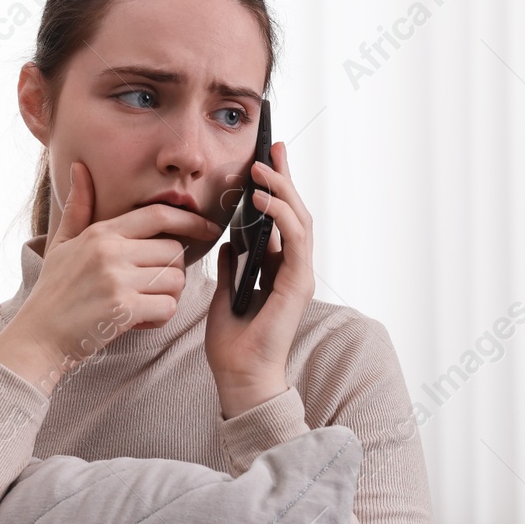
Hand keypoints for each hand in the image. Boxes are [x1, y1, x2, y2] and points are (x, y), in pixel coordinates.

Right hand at [0, 160, 222, 391]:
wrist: (36, 337)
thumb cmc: (52, 292)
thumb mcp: (61, 244)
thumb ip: (78, 208)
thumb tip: (80, 168)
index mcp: (101, 232)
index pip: (159, 214)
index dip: (190, 220)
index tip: (208, 230)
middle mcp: (111, 251)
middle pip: (174, 251)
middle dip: (172, 271)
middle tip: (151, 288)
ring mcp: (117, 279)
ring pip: (175, 280)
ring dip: (167, 296)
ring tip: (143, 306)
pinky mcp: (123, 308)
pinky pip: (167, 307)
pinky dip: (159, 318)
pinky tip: (138, 322)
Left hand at [205, 140, 317, 417]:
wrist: (239, 375)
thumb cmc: (233, 344)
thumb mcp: (225, 295)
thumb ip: (232, 268)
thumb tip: (227, 243)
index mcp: (278, 268)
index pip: (281, 219)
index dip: (275, 188)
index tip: (264, 159)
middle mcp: (294, 268)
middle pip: (295, 212)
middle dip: (284, 177)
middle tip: (273, 148)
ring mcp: (299, 275)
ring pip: (299, 220)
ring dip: (282, 190)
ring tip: (262, 168)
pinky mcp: (297, 284)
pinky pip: (294, 240)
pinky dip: (281, 216)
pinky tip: (263, 201)